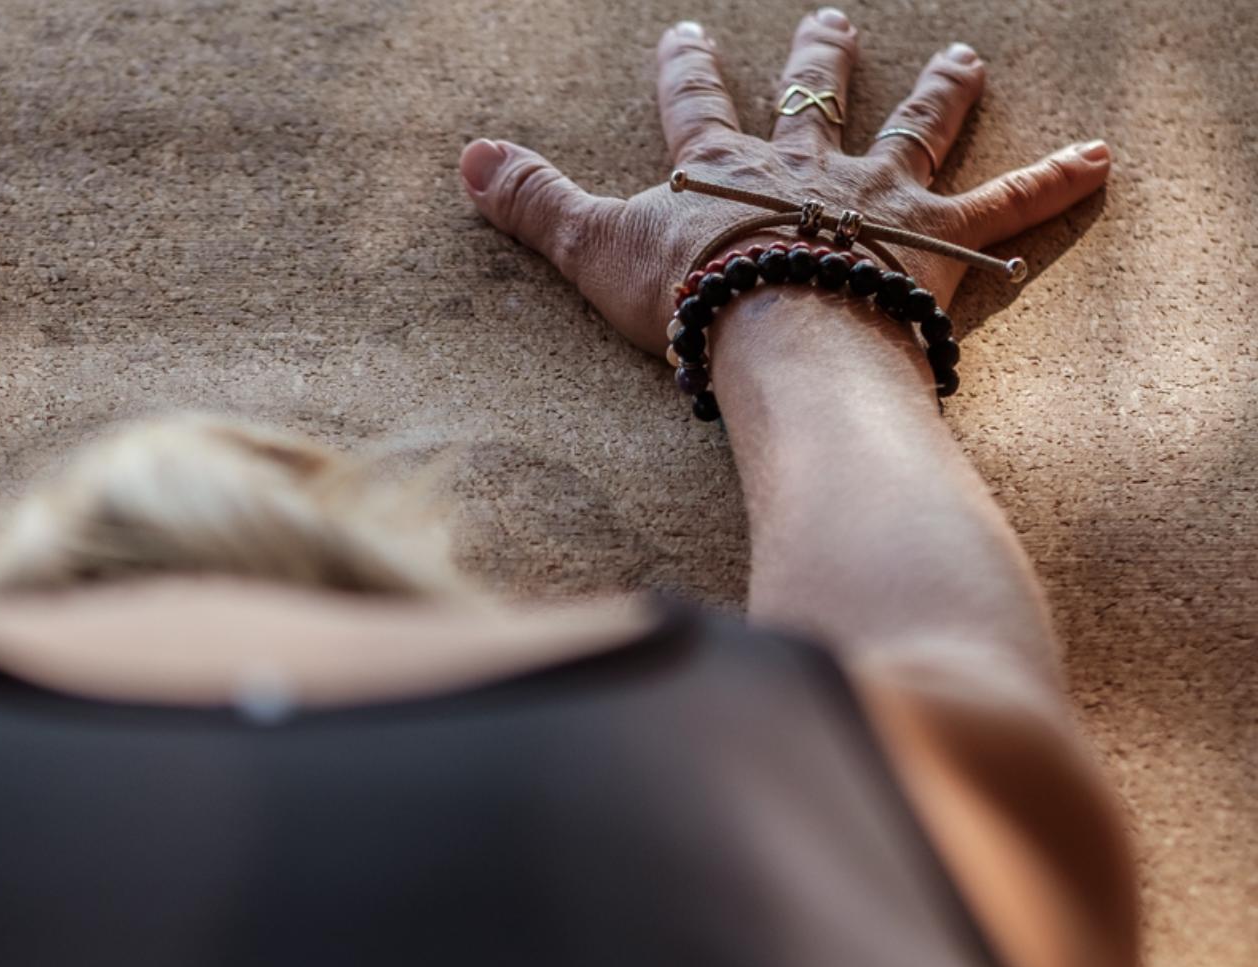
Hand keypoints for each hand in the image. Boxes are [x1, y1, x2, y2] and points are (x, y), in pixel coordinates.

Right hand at [458, 10, 1109, 356]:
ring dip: (942, 95)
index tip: (685, 37)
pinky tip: (1102, 160)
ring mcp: (877, 199)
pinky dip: (1054, 184)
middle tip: (836, 22)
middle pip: (815, 101)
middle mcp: (806, 169)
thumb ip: (533, 205)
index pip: (697, 108)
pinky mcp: (937, 243)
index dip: (687, 73)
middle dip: (822, 61)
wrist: (782, 334)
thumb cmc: (690, 298)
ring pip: (915, 131)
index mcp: (723, 172)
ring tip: (967, 61)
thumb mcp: (593, 248)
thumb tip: (464, 158)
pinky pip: (1007, 212)